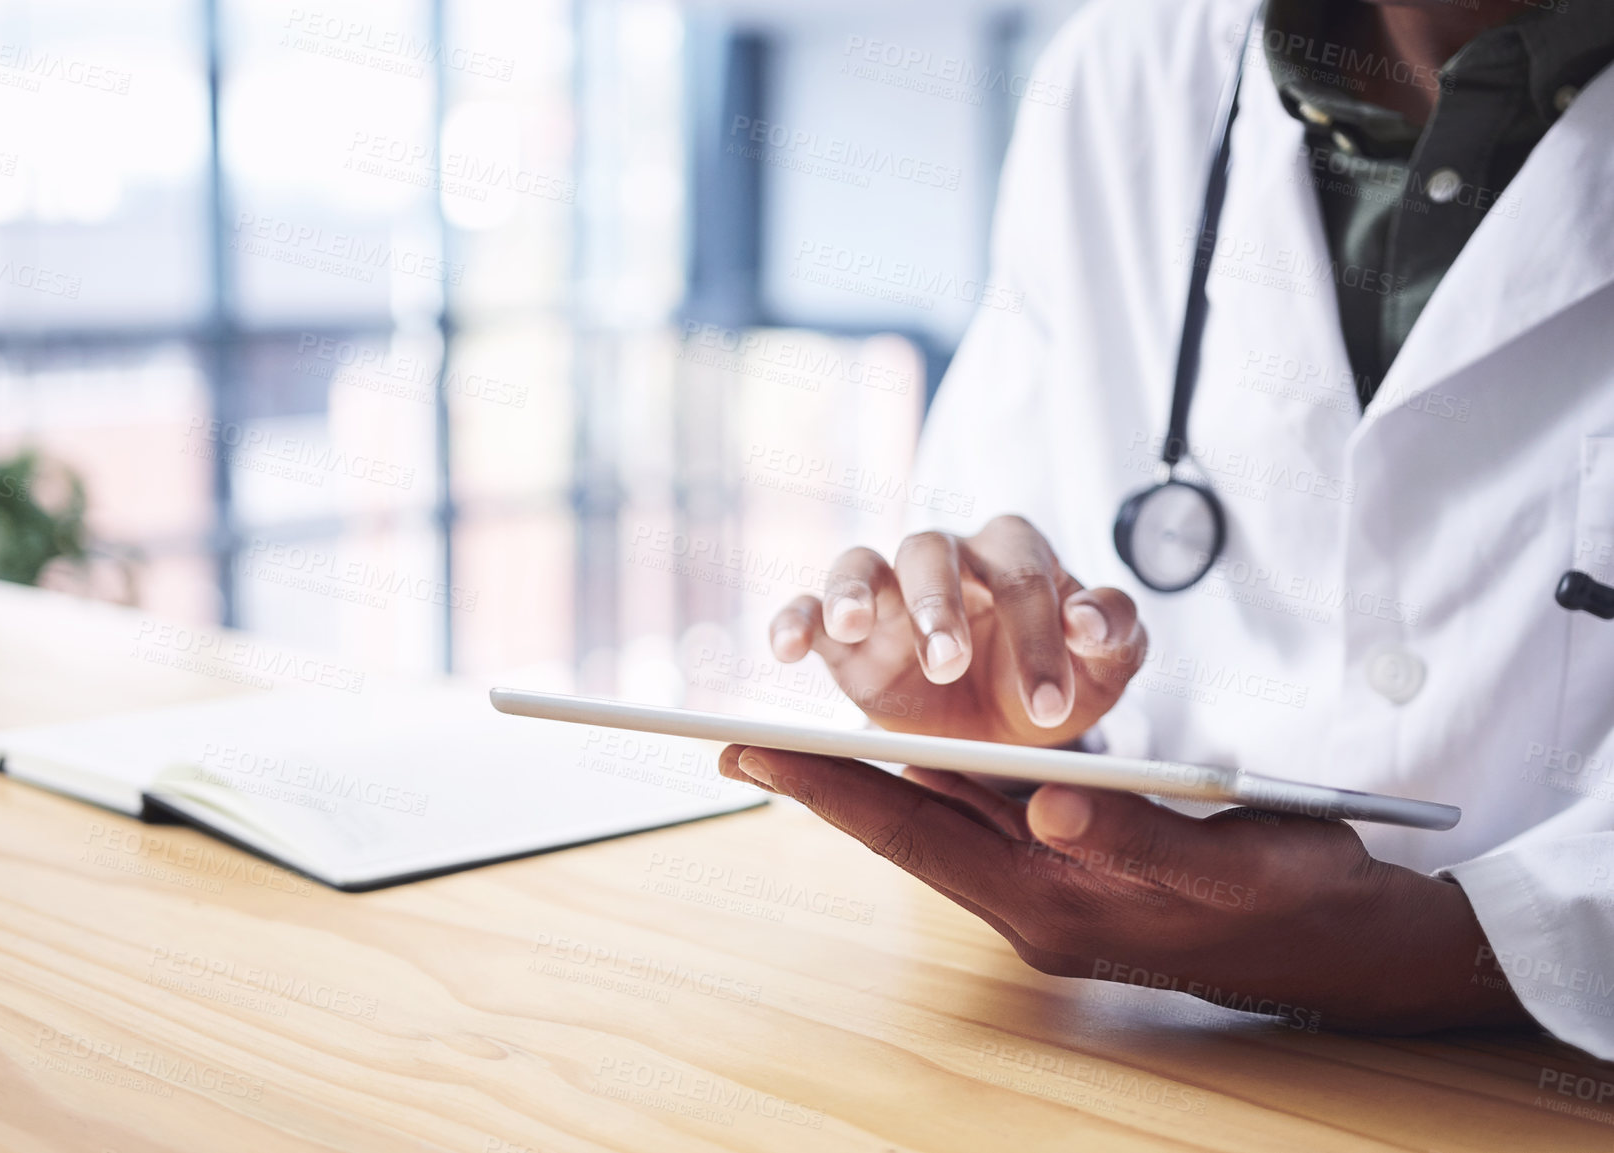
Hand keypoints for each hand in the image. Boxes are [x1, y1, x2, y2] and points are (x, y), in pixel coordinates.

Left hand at [718, 746, 1532, 1033]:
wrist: (1346, 944)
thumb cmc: (1291, 898)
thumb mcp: (1218, 860)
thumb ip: (1131, 834)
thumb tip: (1047, 801)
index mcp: (1051, 903)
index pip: (915, 834)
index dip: (831, 788)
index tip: (751, 749)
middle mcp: (1031, 901)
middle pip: (906, 829)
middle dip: (822, 782)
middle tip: (737, 739)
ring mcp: (1047, 892)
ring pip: (938, 823)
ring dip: (869, 780)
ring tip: (796, 742)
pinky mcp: (1072, 873)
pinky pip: (982, 823)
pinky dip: (937, 784)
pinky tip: (905, 753)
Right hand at [770, 515, 1145, 747]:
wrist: (1010, 727)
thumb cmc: (1061, 679)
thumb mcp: (1107, 668)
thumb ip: (1116, 633)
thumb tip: (1091, 619)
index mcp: (1017, 556)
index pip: (1023, 577)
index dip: (1038, 638)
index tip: (1050, 705)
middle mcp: (949, 560)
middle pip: (932, 553)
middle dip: (938, 606)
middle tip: (947, 664)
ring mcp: (891, 593)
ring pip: (863, 563)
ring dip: (855, 591)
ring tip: (853, 625)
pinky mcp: (847, 637)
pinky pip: (809, 610)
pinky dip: (795, 620)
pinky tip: (787, 647)